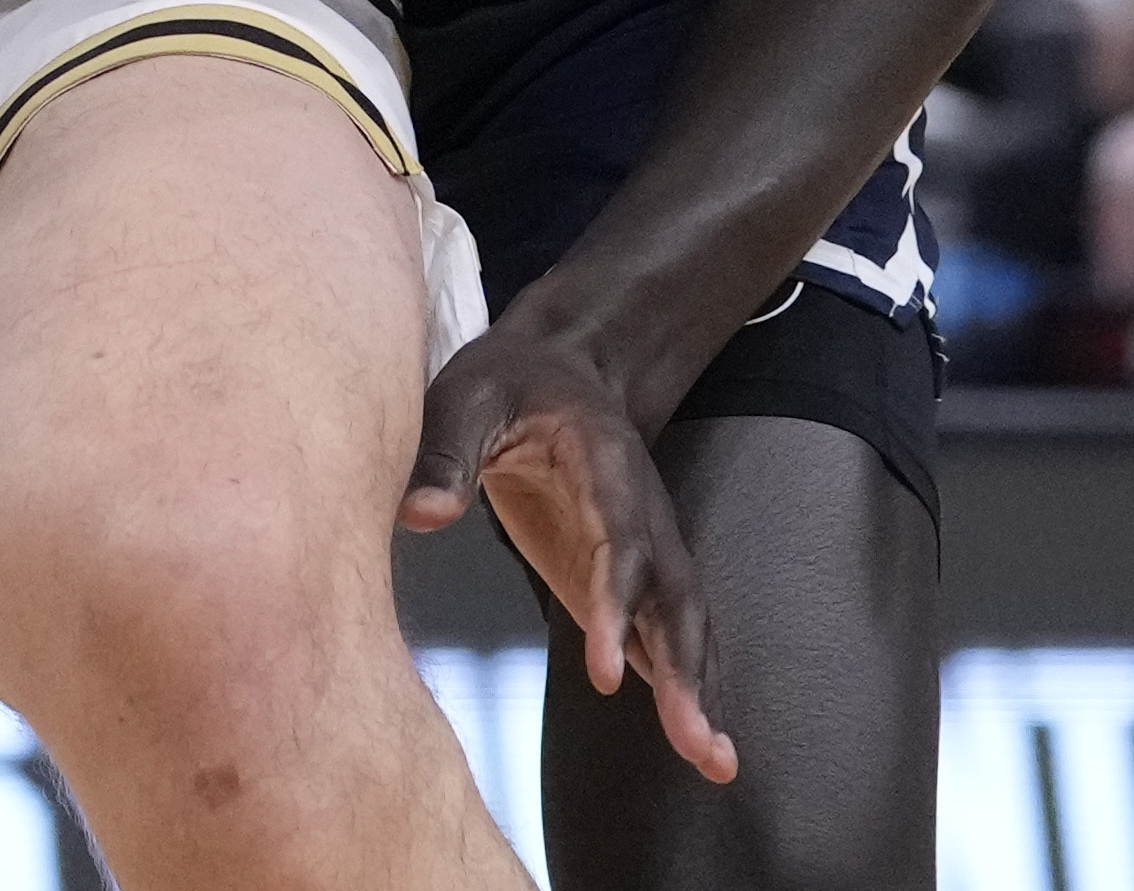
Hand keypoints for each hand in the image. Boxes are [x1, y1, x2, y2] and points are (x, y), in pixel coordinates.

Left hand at [403, 313, 730, 786]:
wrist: (558, 371)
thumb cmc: (507, 383)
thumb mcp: (465, 395)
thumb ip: (445, 450)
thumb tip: (418, 516)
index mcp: (605, 462)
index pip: (619, 539)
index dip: (618, 603)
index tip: (606, 671)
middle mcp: (640, 512)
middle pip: (673, 594)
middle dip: (687, 669)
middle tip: (695, 742)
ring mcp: (642, 550)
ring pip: (682, 623)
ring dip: (699, 689)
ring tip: (715, 763)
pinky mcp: (627, 580)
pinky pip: (665, 636)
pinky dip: (686, 687)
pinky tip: (699, 744)